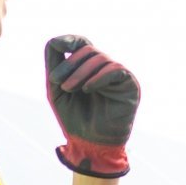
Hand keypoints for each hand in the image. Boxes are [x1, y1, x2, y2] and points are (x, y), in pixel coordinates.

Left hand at [44, 36, 138, 177]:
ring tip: (69, 89)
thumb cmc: (74, 118)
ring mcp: (119, 76)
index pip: (82, 43)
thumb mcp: (56, 89)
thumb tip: (56, 40)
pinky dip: (98, 77)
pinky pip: (115, 70)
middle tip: (58, 82)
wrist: (89, 144)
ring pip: (100, 58)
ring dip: (81, 72)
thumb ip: (55, 64)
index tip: (58, 46)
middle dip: (70, 64)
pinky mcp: (130, 85)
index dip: (70, 40)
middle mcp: (105, 68)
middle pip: (88, 50)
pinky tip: (87, 89)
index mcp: (89, 68)